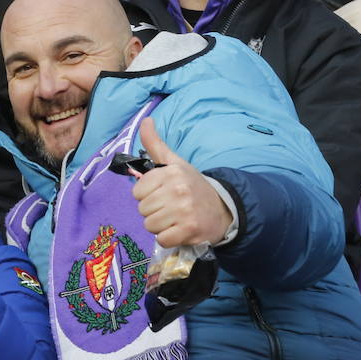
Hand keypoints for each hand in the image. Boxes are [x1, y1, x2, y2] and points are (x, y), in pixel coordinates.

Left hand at [132, 117, 232, 247]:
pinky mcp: (189, 230)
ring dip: (160, 226)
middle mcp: (178, 189)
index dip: (147, 195)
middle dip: (154, 211)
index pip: (137, 191)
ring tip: (175, 218)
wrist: (222, 208)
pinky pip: (161, 239)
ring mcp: (184, 211)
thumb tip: (145, 120)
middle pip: (143, 209)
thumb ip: (155, 143)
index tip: (162, 193)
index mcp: (172, 172)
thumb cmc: (192, 186)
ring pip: (150, 225)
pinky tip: (179, 230)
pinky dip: (168, 238)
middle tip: (170, 207)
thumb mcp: (175, 162)